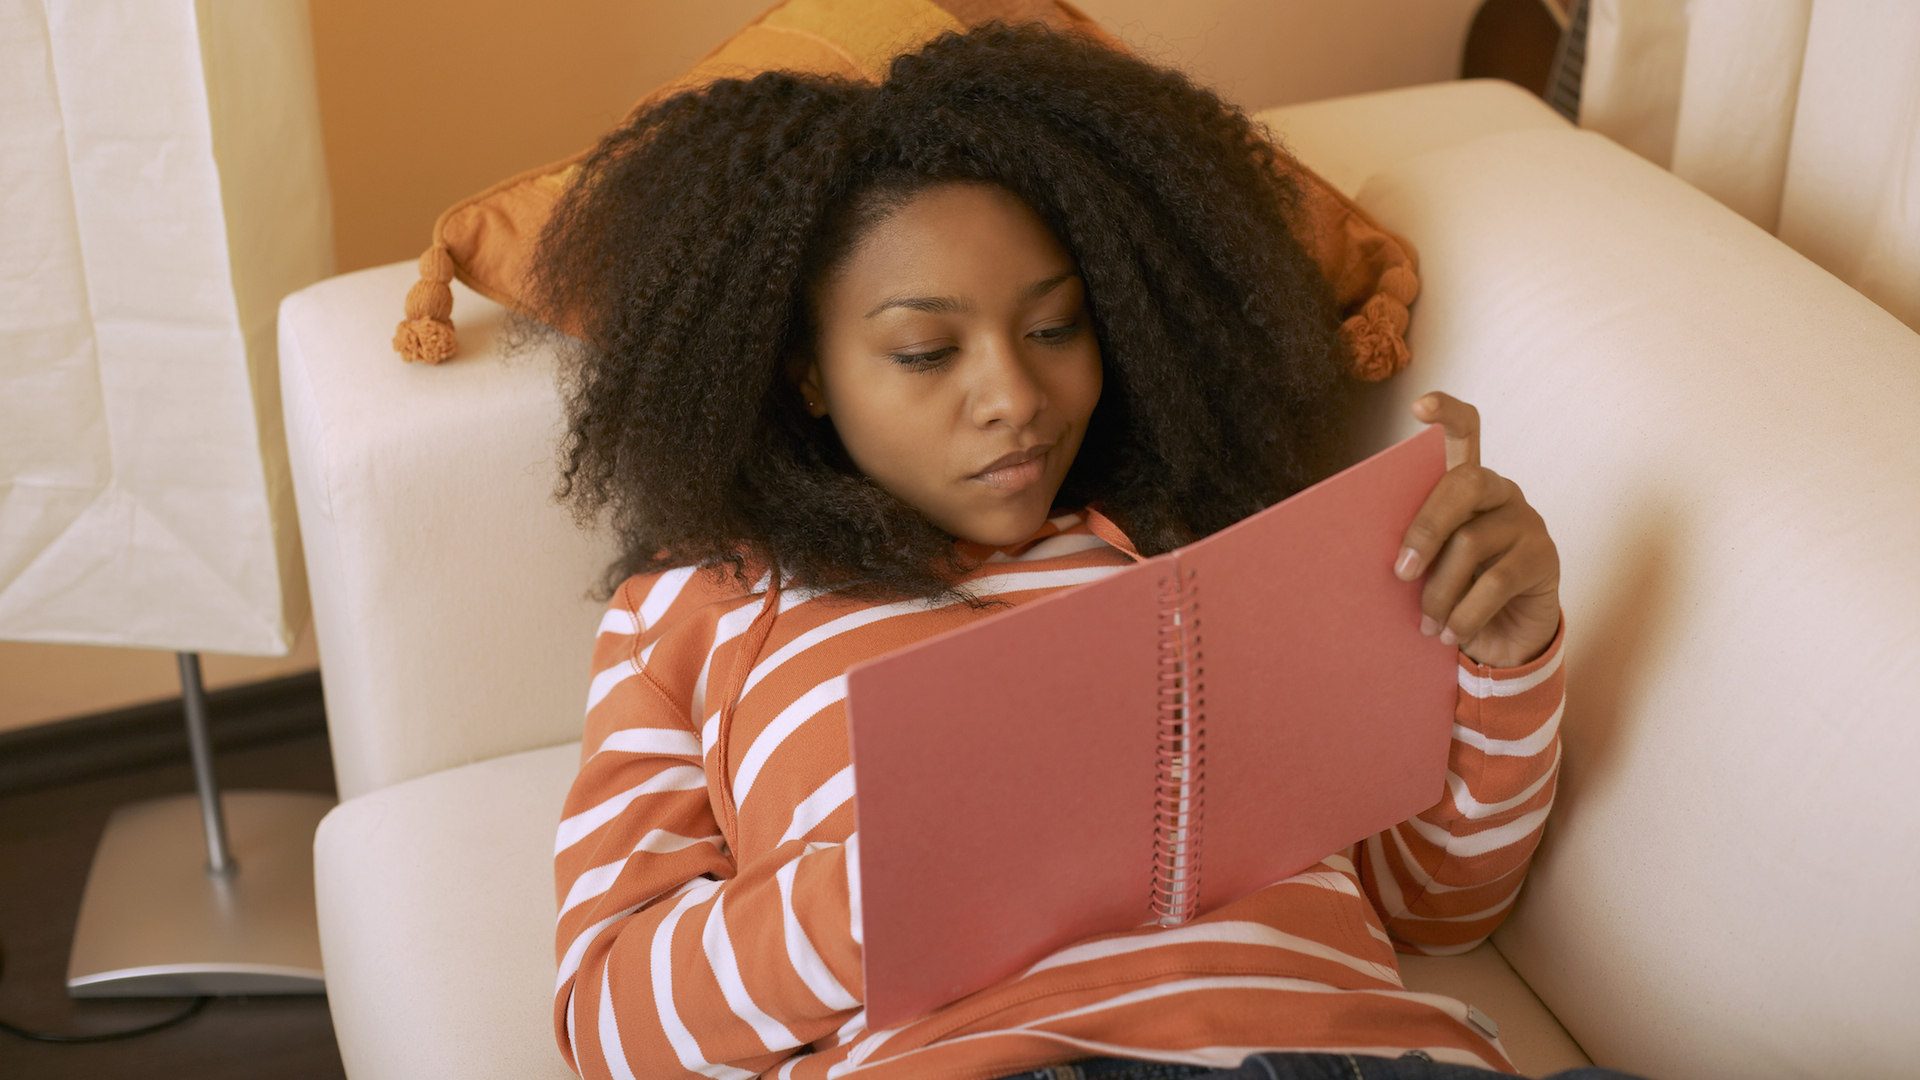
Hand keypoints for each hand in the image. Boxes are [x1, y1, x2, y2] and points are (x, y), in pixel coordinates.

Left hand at [1393, 393, 1559, 667]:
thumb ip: (1417, 547)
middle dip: (1425, 528)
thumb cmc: (1454, 592)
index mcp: (1466, 485)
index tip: (1419, 405)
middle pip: (1464, 485)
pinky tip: (1450, 634)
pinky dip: (1465, 613)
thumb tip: (1385, 557)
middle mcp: (1500, 492)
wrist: (1502, 638)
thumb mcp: (1431, 566)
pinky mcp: (1545, 556)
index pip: (1465, 432)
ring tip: (1425, 624)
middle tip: (1400, 572)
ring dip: (1439, 591)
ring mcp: (1527, 520)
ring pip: (1472, 542)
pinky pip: (1497, 581)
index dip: (1446, 413)